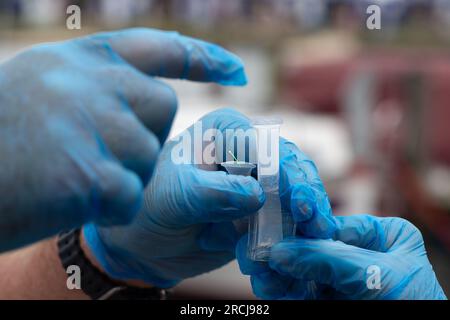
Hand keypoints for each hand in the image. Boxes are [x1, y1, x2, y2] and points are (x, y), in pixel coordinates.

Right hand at [0, 28, 246, 251]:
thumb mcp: (44, 88)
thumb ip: (99, 86)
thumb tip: (154, 96)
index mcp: (80, 60)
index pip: (158, 49)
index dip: (202, 57)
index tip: (237, 71)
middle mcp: (90, 83)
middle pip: (160, 109)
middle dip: (142, 135)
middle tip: (91, 151)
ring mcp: (91, 125)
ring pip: (147, 158)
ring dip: (119, 175)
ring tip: (66, 175)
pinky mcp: (89, 174)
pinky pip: (128, 195)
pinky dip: (106, 207)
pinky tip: (67, 198)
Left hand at [84, 108, 335, 286]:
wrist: (145, 242)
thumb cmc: (148, 207)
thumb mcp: (172, 197)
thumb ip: (210, 192)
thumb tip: (257, 194)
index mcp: (226, 131)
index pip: (267, 145)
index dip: (289, 172)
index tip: (299, 203)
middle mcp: (247, 152)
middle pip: (291, 168)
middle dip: (306, 196)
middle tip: (316, 226)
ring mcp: (257, 182)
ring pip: (295, 196)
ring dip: (304, 222)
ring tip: (310, 244)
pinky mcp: (261, 212)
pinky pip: (286, 223)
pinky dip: (291, 239)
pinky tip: (285, 258)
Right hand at [237, 215, 446, 299]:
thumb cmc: (414, 306)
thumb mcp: (376, 275)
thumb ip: (329, 258)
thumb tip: (282, 251)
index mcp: (381, 235)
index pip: (333, 224)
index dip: (304, 227)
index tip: (278, 230)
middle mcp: (357, 253)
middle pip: (312, 246)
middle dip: (287, 252)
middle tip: (263, 256)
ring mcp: (340, 279)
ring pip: (301, 269)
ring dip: (279, 272)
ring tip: (262, 275)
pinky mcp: (326, 298)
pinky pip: (299, 290)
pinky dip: (283, 289)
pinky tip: (270, 287)